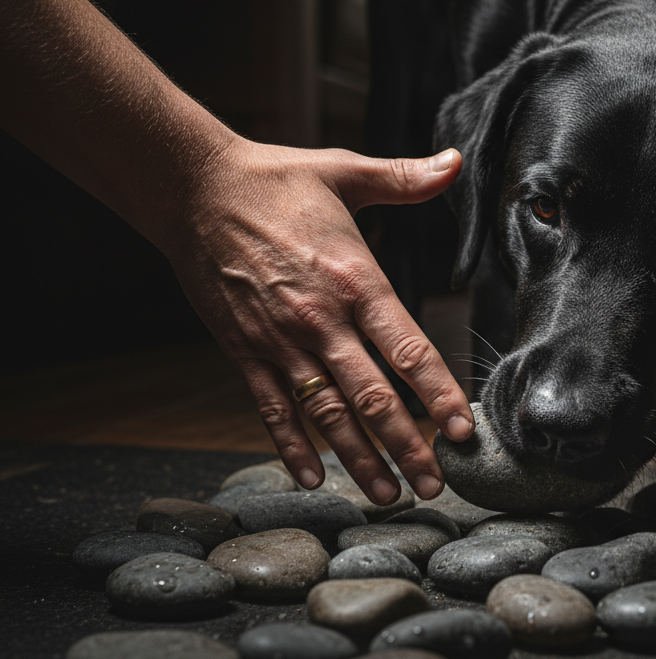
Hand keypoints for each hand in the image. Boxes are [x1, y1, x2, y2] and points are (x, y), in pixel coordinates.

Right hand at [166, 136, 473, 504]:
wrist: (190, 188)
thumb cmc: (275, 180)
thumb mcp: (345, 171)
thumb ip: (405, 178)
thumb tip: (455, 163)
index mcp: (356, 279)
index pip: (409, 348)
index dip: (439, 394)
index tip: (463, 430)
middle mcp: (322, 320)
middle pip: (373, 398)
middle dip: (409, 448)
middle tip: (436, 485)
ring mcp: (280, 341)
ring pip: (327, 415)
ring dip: (360, 459)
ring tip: (388, 495)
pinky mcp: (244, 350)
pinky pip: (271, 409)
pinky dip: (292, 446)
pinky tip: (314, 476)